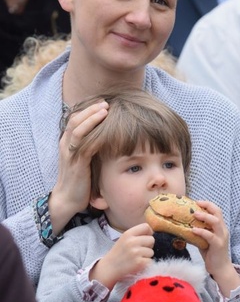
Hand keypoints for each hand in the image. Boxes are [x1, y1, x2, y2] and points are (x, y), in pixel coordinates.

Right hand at [49, 101, 107, 234]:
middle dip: (91, 109)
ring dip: (92, 117)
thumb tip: (110, 135)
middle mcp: (66, 145)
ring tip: (105, 109)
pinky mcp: (77, 163)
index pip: (76, 120)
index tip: (103, 102)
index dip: (88, 110)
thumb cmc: (81, 179)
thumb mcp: (86, 159)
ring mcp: (70, 153)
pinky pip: (83, 145)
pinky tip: (105, 128)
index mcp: (68, 142)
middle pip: (76, 120)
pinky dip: (93, 133)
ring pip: (78, 129)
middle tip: (106, 102)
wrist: (68, 199)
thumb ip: (93, 146)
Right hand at [90, 223, 154, 289]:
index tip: (145, 238)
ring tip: (135, 258)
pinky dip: (146, 264)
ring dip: (146, 256)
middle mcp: (132, 242)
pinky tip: (137, 265)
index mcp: (128, 234)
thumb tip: (151, 233)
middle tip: (139, 251)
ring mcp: (135, 252)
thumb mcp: (124, 239)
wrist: (108, 269)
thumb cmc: (118, 254)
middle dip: (148, 245)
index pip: (146, 226)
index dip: (148, 232)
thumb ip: (136, 235)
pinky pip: (150, 261)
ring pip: (151, 252)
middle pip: (151, 239)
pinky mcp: (139, 263)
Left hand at [191, 201, 239, 296]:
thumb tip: (184, 226)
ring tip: (195, 214)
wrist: (220, 268)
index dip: (208, 205)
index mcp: (220, 227)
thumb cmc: (211, 254)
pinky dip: (201, 231)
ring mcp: (221, 237)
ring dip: (205, 217)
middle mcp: (223, 230)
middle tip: (196, 204)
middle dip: (207, 206)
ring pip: (216, 222)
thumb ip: (199, 232)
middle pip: (218, 212)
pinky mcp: (218, 245)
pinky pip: (210, 235)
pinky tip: (193, 230)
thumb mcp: (204, 240)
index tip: (197, 201)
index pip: (216, 211)